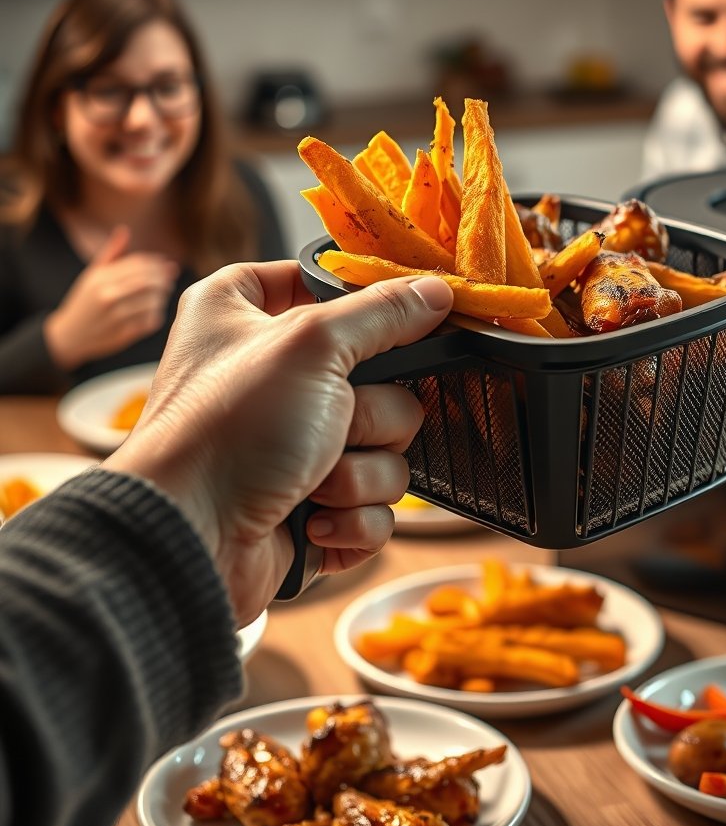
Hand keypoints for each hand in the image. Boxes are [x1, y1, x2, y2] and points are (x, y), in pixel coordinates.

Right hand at [43, 225, 179, 368]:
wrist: (69, 335)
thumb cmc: (84, 300)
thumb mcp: (92, 274)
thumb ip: (112, 253)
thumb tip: (125, 230)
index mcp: (101, 278)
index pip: (139, 264)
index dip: (156, 263)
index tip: (165, 266)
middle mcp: (107, 295)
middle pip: (148, 282)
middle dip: (163, 280)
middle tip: (168, 281)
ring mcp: (116, 316)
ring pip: (153, 302)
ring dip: (161, 298)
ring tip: (160, 296)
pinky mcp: (123, 334)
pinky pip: (151, 321)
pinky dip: (156, 316)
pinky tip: (152, 313)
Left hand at [103, 261, 452, 624]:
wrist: (189, 541)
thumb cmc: (226, 430)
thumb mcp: (311, 345)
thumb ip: (383, 312)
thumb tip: (437, 292)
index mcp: (243, 313)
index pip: (320, 284)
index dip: (359, 306)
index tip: (394, 320)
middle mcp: (270, 374)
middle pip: (380, 376)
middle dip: (369, 412)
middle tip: (335, 420)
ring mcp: (295, 444)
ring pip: (387, 445)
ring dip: (360, 470)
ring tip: (313, 480)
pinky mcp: (313, 504)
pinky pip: (375, 503)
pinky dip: (352, 515)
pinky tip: (312, 521)